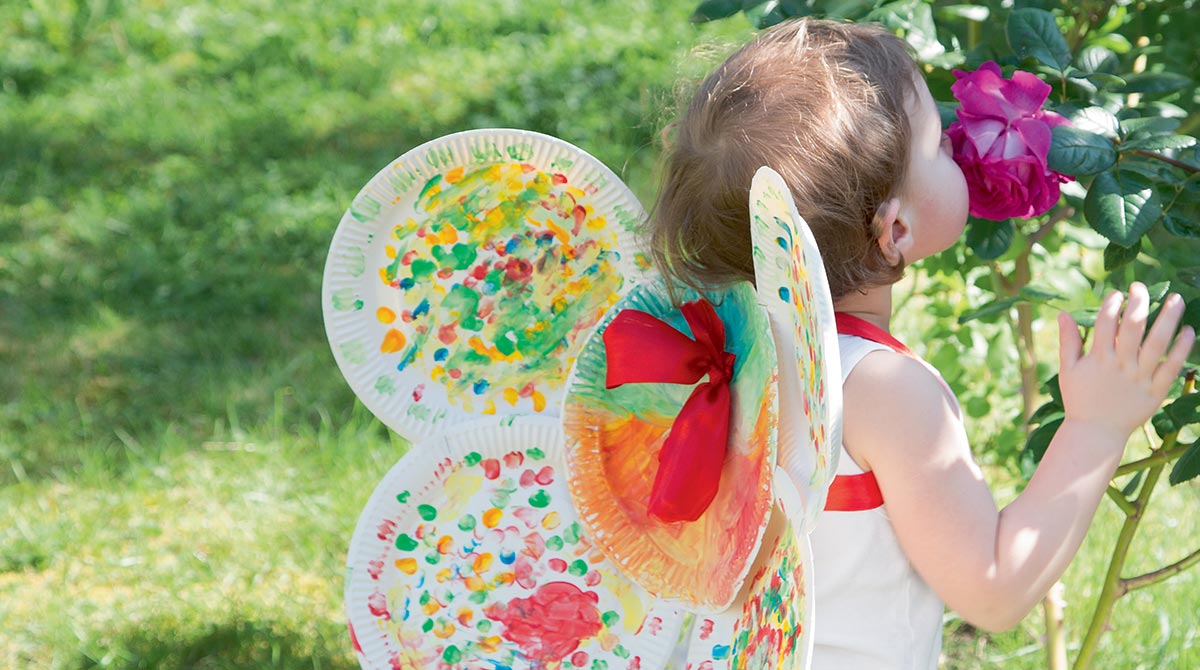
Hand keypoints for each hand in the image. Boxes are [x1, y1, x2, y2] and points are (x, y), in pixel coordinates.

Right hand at [1057, 282, 1194, 439]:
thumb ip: (1068, 341)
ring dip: (1169, 318)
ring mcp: (1140, 378)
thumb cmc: (1079, 399)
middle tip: (1142, 287)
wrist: (1096, 433)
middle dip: (1139, 302)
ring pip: (1158, 343)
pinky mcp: (1156, 391)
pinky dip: (1182, 348)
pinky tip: (1188, 331)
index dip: (1112, 304)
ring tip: (1176, 299)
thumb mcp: (1068, 370)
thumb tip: (1063, 313)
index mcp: (1098, 359)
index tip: (1117, 294)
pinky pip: (1172, 367)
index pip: (1106, 323)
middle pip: (1133, 327)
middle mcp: (1121, 366)